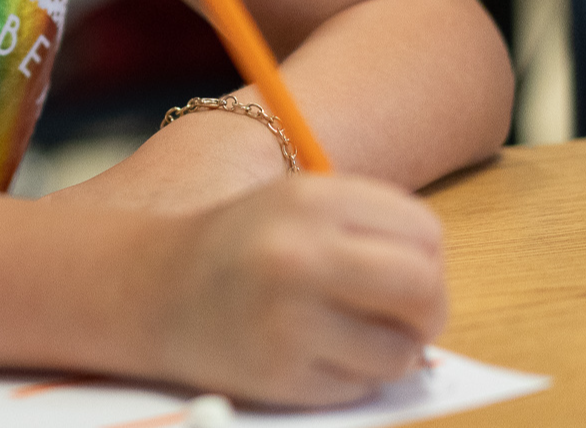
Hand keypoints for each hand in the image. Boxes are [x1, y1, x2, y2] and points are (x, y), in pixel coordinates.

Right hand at [144, 174, 445, 406]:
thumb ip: (364, 228)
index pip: (423, 233)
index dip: (426, 258)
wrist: (149, 287)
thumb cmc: (236, 246)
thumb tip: (436, 278)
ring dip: (390, 351)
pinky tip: (314, 353)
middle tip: (404, 317)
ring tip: (348, 335)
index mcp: (310, 200)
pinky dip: (352, 376)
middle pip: (423, 288)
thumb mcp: (294, 205)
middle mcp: (301, 254)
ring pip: (401, 350)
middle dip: (427, 310)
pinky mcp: (282, 372)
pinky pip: (361, 385)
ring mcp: (291, 318)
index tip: (402, 271)